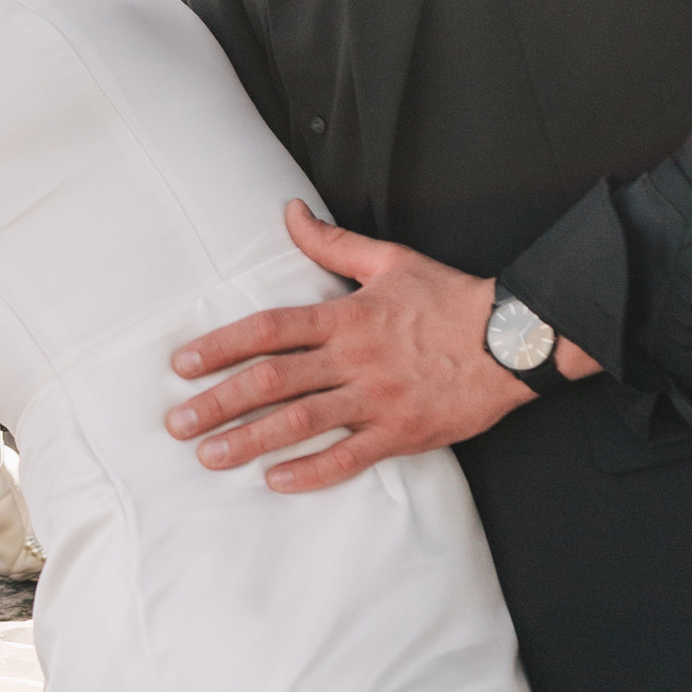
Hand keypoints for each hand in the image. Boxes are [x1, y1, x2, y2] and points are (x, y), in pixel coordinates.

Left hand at [165, 201, 593, 492]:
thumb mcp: (390, 260)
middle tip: (177, 424)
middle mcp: (354, 359)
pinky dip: (311, 471)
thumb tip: (290, 211)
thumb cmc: (450, 298)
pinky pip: (349, 458)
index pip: (269, 330)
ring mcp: (377, 400)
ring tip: (209, 456)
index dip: (221, 346)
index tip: (183, 364)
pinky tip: (276, 481)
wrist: (514, 339)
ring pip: (301, 422)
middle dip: (219, 403)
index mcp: (347, 317)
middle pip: (272, 381)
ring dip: (249, 441)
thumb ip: (332, 242)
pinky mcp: (402, 433)